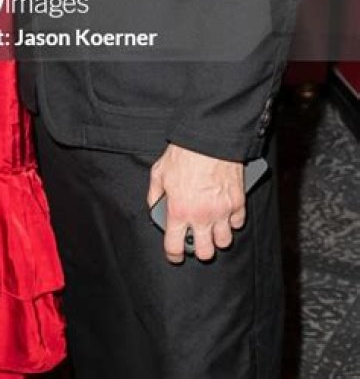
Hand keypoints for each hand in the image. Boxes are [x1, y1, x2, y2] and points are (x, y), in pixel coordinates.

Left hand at [147, 144, 244, 262]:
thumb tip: (156, 208)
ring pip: (224, 242)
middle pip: (205, 253)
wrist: (208, 138)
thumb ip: (155, 194)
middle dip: (199, 249)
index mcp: (179, 211)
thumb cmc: (183, 153)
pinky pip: (237, 223)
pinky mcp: (237, 202)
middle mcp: (201, 216)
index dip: (173, 255)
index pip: (175, 247)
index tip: (175, 254)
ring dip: (217, 237)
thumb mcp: (159, 172)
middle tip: (196, 239)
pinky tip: (225, 212)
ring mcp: (222, 211)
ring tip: (212, 227)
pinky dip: (232, 221)